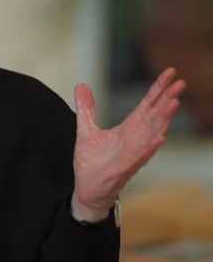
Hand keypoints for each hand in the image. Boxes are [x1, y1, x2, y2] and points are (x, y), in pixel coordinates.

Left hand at [71, 68, 185, 221]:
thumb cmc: (92, 162)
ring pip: (152, 133)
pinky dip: (150, 146)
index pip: (147, 104)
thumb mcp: (85, 130)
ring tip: (174, 102)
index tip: (172, 72)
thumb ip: (87, 108)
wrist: (87, 190)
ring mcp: (133, 153)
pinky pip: (141, 156)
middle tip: (181, 83)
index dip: (158, 88)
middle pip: (155, 115)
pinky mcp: (125, 168)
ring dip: (163, 119)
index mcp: (129, 128)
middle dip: (168, 98)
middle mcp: (136, 139)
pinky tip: (160, 136)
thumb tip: (81, 85)